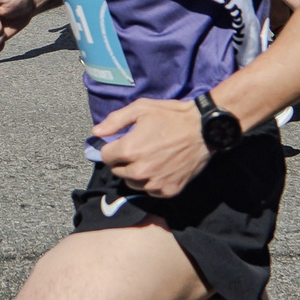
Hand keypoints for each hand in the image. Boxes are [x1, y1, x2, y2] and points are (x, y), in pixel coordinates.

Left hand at [91, 98, 211, 198]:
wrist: (204, 130)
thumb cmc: (171, 116)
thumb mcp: (141, 109)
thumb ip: (115, 120)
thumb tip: (96, 132)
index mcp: (129, 149)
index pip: (105, 156)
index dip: (112, 148)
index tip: (122, 142)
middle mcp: (139, 170)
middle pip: (117, 171)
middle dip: (123, 160)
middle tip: (139, 149)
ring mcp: (154, 182)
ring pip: (132, 183)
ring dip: (135, 173)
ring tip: (149, 159)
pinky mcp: (168, 190)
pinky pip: (150, 190)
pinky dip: (152, 181)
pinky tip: (161, 168)